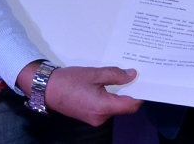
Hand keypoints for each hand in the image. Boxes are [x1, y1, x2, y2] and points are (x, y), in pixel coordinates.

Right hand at [16, 62, 142, 125]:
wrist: (46, 89)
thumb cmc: (70, 80)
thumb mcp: (94, 73)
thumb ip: (115, 75)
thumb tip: (133, 75)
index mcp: (104, 107)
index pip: (131, 105)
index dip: (141, 95)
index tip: (146, 83)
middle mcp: (101, 117)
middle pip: (123, 107)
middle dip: (130, 93)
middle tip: (135, 77)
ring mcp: (94, 119)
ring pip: (114, 108)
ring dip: (118, 95)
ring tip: (122, 78)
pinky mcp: (88, 116)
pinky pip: (105, 108)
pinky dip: (109, 98)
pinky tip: (108, 86)